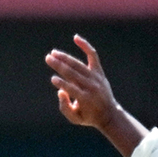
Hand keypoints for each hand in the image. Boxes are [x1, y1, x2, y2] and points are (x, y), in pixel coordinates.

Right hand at [46, 35, 146, 156]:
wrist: (109, 114)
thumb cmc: (89, 116)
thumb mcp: (76, 118)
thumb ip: (65, 108)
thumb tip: (60, 92)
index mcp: (86, 99)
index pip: (73, 89)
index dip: (62, 84)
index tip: (53, 79)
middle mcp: (92, 87)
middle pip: (74, 74)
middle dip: (60, 66)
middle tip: (48, 59)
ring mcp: (96, 78)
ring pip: (79, 65)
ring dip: (65, 58)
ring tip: (53, 53)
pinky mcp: (99, 72)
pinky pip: (93, 56)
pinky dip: (85, 46)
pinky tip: (76, 38)